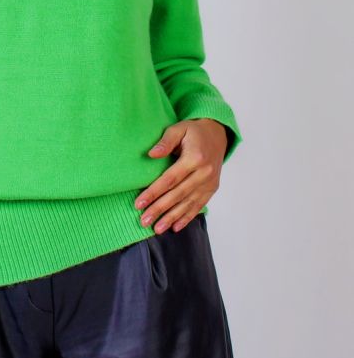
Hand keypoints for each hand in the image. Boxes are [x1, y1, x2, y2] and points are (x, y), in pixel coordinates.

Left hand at [135, 119, 228, 234]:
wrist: (218, 134)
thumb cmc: (194, 131)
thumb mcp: (179, 129)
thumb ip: (165, 141)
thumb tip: (151, 154)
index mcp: (195, 158)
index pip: (170, 179)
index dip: (153, 192)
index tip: (139, 204)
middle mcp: (204, 172)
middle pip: (177, 195)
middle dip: (159, 209)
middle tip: (144, 221)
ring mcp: (210, 182)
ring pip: (188, 203)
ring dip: (172, 218)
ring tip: (157, 229)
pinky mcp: (212, 188)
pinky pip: (198, 205)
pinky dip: (187, 217)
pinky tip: (175, 227)